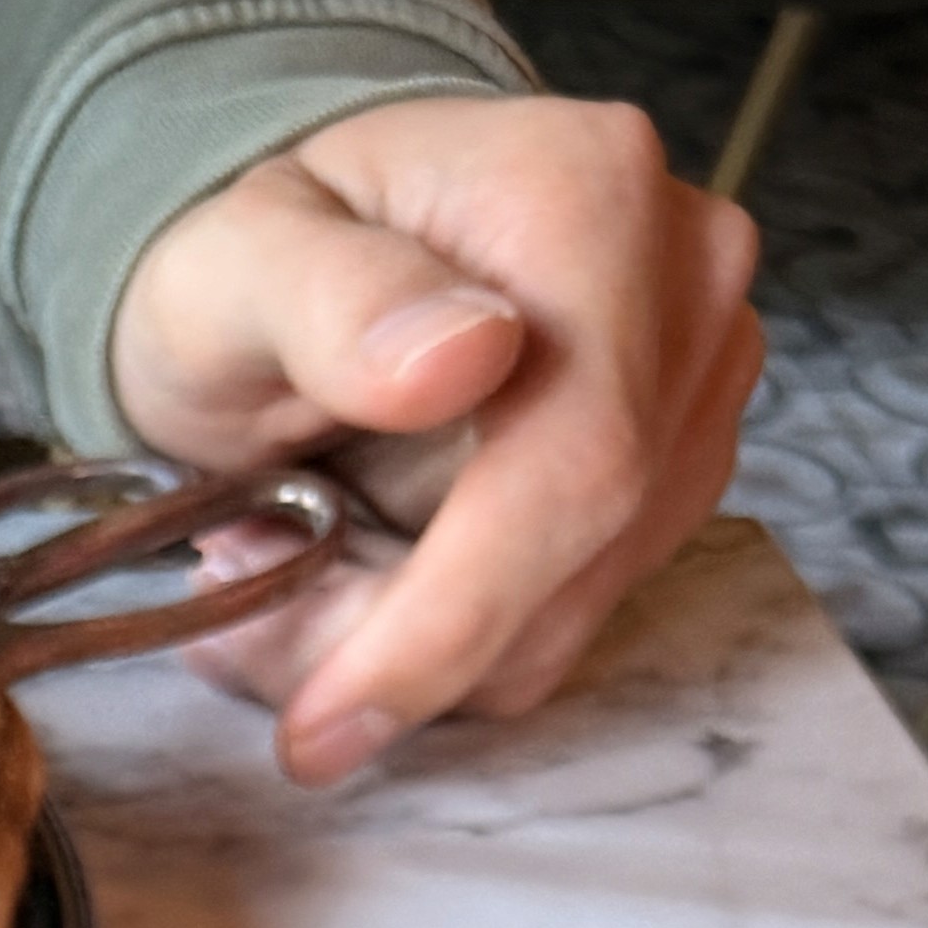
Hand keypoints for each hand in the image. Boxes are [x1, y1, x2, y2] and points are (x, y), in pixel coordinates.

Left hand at [109, 93, 758, 782]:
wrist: (303, 256)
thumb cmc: (260, 257)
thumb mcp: (232, 265)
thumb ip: (332, 301)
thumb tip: (463, 358)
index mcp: (590, 201)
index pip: (576, 462)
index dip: (452, 621)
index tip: (323, 727)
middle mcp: (682, 282)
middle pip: (574, 559)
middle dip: (393, 640)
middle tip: (242, 594)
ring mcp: (695, 381)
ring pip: (560, 619)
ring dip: (402, 642)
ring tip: (293, 549)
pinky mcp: (673, 469)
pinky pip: (555, 623)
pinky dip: (438, 634)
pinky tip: (358, 556)